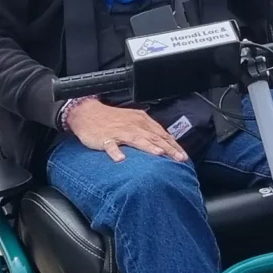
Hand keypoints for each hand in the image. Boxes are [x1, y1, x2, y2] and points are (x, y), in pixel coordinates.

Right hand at [64, 97, 188, 162]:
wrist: (87, 113)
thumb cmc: (112, 119)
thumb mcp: (134, 121)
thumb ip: (148, 131)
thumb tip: (165, 143)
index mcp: (142, 121)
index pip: (162, 134)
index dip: (174, 146)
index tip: (184, 157)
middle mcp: (133, 125)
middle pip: (154, 137)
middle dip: (168, 148)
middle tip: (180, 159)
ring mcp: (119, 132)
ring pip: (136, 139)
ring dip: (148, 146)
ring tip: (158, 154)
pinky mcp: (104, 138)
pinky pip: (110, 146)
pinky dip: (115, 152)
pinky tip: (120, 159)